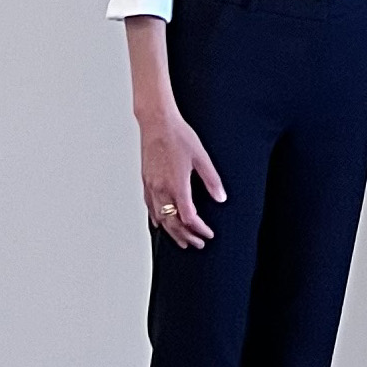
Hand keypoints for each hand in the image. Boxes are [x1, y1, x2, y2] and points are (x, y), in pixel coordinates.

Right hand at [140, 107, 224, 248]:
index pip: (188, 217)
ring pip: (160, 218)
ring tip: (182, 241)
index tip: (208, 234)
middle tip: (198, 243)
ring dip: (172, 232)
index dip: (199, 229)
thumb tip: (221, 198)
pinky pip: (150, 207)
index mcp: (177, 185)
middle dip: (186, 236)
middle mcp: (161, 190)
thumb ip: (211, 180)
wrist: (157, 123)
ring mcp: (151, 187)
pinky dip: (157, 219)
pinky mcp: (146, 182)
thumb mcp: (201, 157)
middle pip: (173, 223)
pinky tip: (161, 223)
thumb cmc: (179, 136)